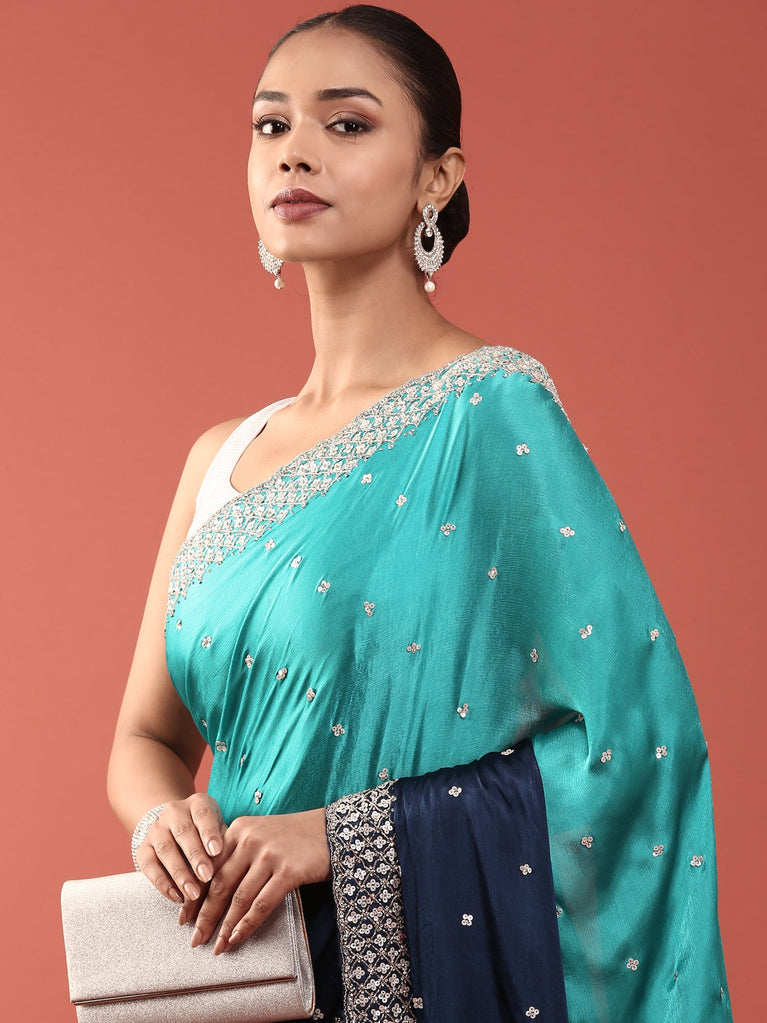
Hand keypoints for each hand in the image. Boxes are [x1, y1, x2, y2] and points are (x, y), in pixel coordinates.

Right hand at [134, 793, 225, 911]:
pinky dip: (162, 883)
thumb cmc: (208, 833)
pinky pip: (149, 866)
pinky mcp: (143, 848)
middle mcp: (174, 812)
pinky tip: (177, 896)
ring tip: (193, 893)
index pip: (203, 815)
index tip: (217, 851)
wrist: (176, 827)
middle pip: (183, 833)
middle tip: (206, 876)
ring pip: (165, 850)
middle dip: (195, 856)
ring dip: (179, 873)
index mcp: (197, 803)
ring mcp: (156, 829)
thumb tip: (232, 868)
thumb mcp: (220, 829)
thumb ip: (225, 844)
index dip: (209, 833)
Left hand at [186, 807, 329, 953]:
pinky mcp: (289, 870)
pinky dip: (247, 925)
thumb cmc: (293, 837)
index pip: (209, 867)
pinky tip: (237, 938)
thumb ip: (236, 854)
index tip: (184, 916)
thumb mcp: (260, 835)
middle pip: (220, 884)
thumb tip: (212, 891)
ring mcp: (270, 854)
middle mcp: (251, 839)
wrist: (331, 830)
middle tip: (195, 938)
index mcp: (239, 829)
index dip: (195, 895)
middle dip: (204, 916)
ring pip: (239, 898)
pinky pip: (262, 904)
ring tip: (217, 946)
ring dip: (225, 926)